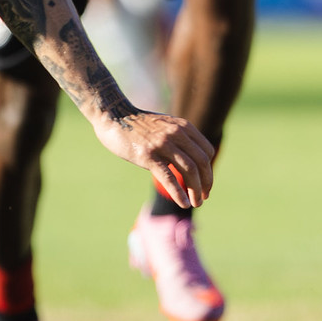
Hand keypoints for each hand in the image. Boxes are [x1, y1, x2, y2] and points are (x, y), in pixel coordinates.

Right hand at [91, 110, 214, 207]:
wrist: (113, 116)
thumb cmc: (137, 125)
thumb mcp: (164, 125)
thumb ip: (178, 137)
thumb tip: (189, 159)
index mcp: (183, 127)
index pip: (206, 152)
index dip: (208, 170)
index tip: (204, 184)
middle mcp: (176, 134)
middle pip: (201, 162)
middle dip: (206, 183)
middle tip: (204, 197)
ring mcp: (162, 144)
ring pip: (189, 171)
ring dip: (196, 190)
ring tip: (196, 203)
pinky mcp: (148, 156)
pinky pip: (169, 177)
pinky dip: (178, 192)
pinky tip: (183, 203)